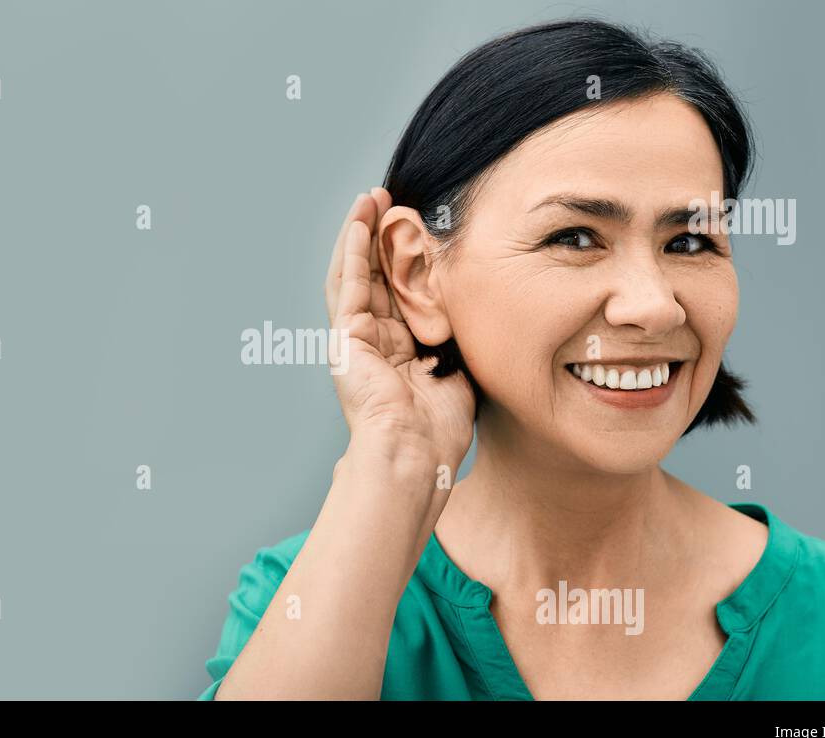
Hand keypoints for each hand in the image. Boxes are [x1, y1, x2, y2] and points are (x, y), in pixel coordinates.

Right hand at [323, 189, 474, 467]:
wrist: (417, 453)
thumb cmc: (441, 425)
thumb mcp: (459, 365)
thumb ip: (458, 333)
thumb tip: (479, 301)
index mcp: (400, 349)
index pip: (400, 290)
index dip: (407, 255)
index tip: (419, 223)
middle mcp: (373, 340)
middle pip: (374, 274)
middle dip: (380, 234)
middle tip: (390, 197)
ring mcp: (355, 338)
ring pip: (356, 273)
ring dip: (361, 233)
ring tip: (371, 197)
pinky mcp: (345, 338)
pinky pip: (348, 285)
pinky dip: (352, 252)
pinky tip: (359, 222)